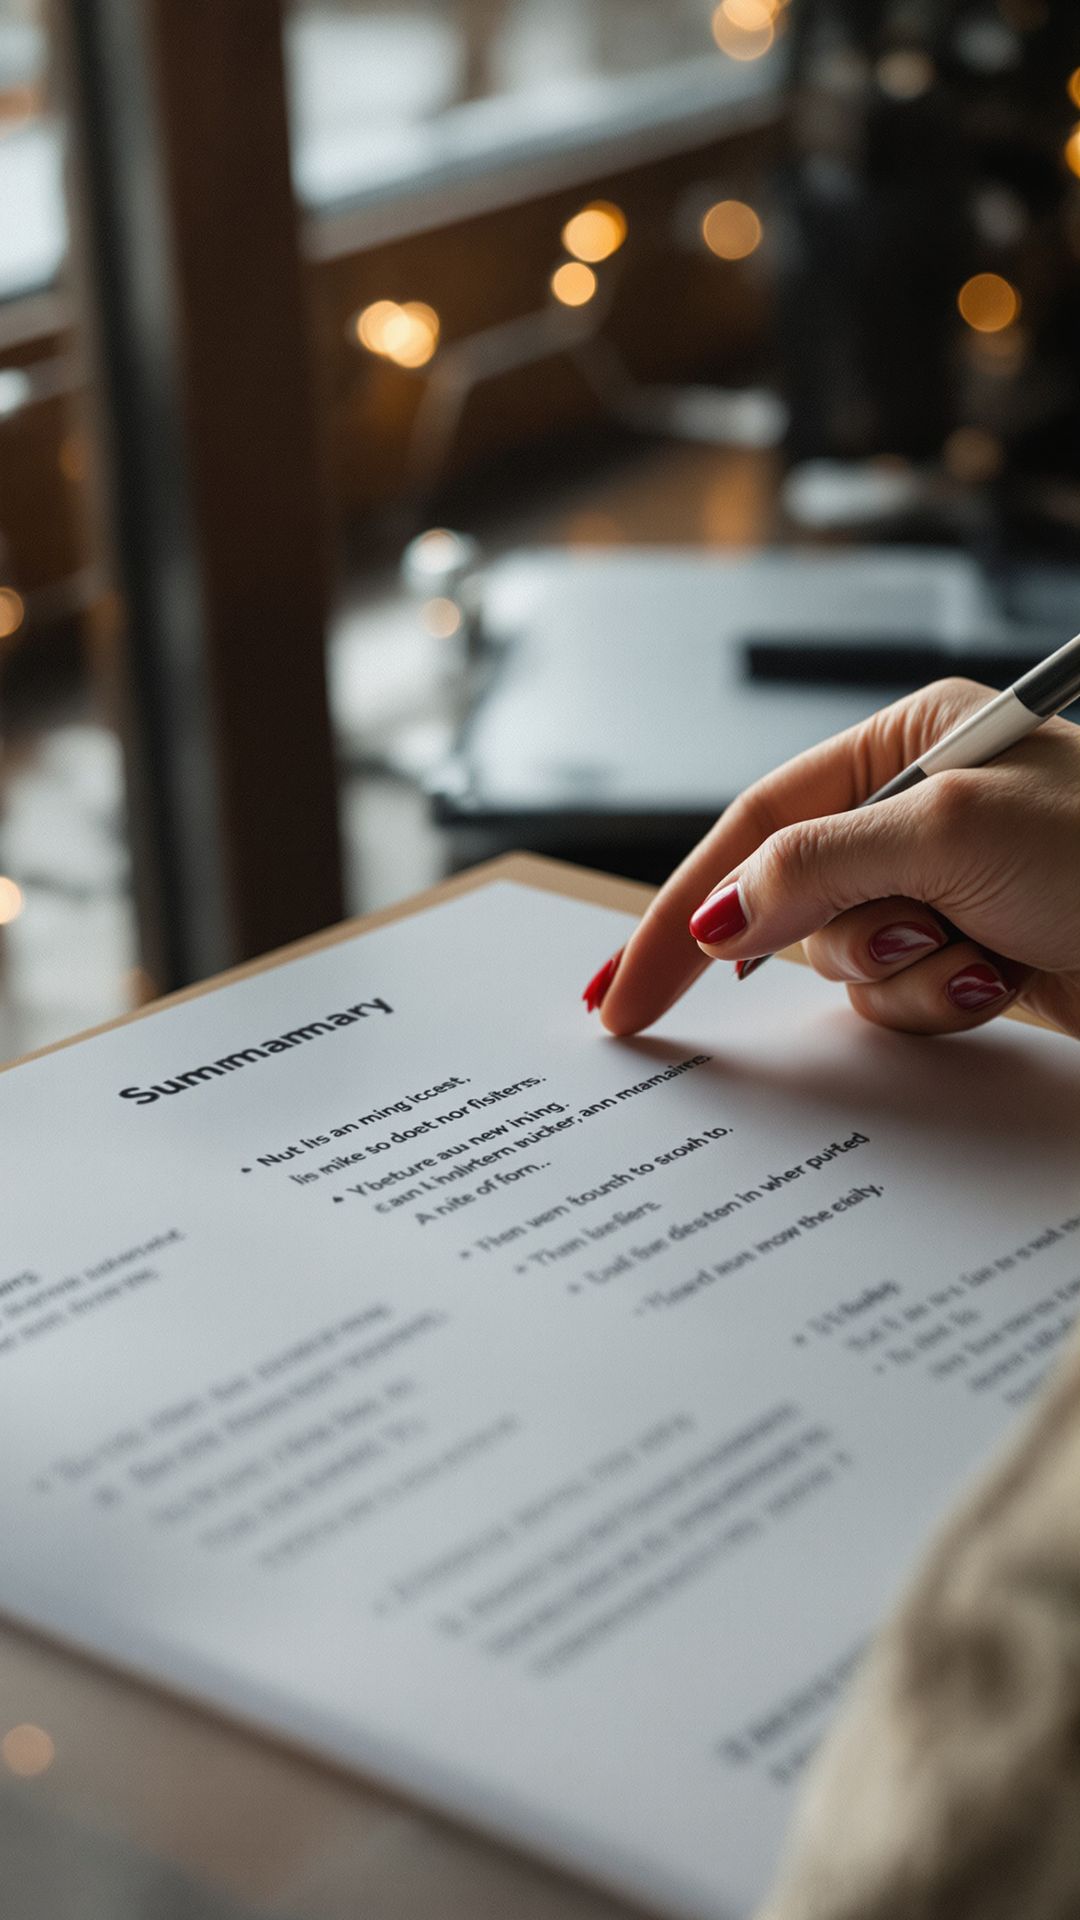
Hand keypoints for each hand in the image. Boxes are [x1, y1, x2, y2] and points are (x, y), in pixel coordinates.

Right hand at [592, 678, 1079, 1040]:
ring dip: (906, 974)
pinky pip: (898, 999)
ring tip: (983, 951)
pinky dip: (940, 1001)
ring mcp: (941, 888)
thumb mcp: (947, 834)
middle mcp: (916, 812)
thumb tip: (719, 914)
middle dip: (841, 937)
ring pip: (844, 961)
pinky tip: (1005, 976)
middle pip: (794, 898)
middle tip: (903, 944)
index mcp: (905, 747)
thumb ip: (813, 870)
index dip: (683, 905)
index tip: (624, 990)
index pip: (756, 823)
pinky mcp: (968, 953)